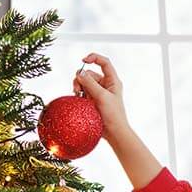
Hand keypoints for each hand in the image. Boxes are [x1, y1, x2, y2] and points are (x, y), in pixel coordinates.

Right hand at [74, 53, 161, 188]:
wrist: (114, 133)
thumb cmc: (113, 115)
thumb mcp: (102, 97)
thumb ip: (90, 84)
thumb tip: (79, 73)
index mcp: (112, 81)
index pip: (104, 63)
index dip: (94, 58)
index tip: (83, 60)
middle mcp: (105, 85)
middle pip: (89, 73)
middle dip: (81, 78)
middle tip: (77, 89)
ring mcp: (98, 93)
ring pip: (84, 83)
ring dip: (78, 86)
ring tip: (77, 95)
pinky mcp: (92, 100)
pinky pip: (82, 92)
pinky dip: (79, 94)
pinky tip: (77, 99)